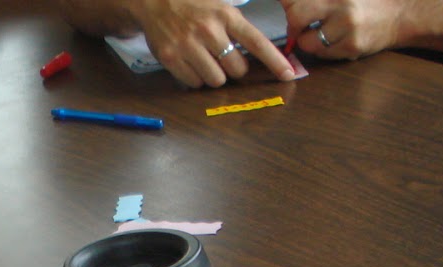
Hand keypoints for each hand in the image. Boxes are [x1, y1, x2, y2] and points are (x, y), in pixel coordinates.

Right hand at [132, 0, 296, 85]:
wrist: (154, 1)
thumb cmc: (192, 6)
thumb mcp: (220, 7)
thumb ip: (238, 28)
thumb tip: (258, 56)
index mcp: (226, 15)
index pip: (257, 42)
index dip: (275, 61)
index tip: (288, 74)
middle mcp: (209, 30)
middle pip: (236, 69)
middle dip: (233, 68)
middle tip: (223, 58)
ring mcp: (188, 45)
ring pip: (216, 80)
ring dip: (214, 76)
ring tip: (205, 61)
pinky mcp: (171, 58)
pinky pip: (194, 83)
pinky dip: (195, 79)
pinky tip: (190, 63)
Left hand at [282, 0, 408, 59]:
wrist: (401, 13)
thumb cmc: (366, 0)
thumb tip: (288, 4)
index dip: (287, 3)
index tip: (287, 6)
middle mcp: (341, 3)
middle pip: (296, 16)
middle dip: (293, 23)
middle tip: (298, 24)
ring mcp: (347, 27)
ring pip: (305, 41)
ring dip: (305, 39)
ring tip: (317, 32)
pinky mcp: (352, 47)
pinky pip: (322, 54)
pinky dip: (321, 49)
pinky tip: (333, 40)